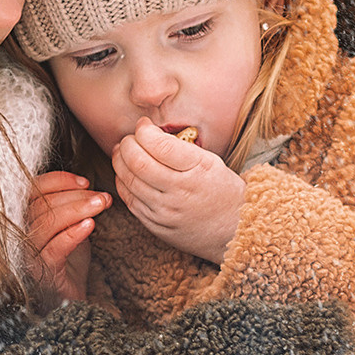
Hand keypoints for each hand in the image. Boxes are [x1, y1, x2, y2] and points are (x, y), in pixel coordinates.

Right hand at [26, 171, 106, 301]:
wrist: (72, 299)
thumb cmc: (69, 261)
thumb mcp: (69, 227)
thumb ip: (71, 207)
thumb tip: (87, 185)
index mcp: (25, 220)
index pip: (32, 191)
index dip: (58, 181)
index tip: (85, 181)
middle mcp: (22, 236)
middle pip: (41, 205)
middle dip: (75, 195)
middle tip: (102, 196)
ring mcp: (29, 255)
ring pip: (46, 224)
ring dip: (77, 209)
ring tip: (101, 204)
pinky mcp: (43, 273)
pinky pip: (55, 249)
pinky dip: (72, 234)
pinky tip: (90, 225)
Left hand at [112, 119, 245, 262]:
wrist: (234, 229)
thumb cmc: (222, 190)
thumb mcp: (211, 162)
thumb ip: (181, 147)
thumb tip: (148, 133)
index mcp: (198, 170)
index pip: (159, 145)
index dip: (144, 130)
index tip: (144, 125)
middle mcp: (180, 192)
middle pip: (138, 162)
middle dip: (127, 144)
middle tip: (130, 138)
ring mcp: (166, 211)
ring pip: (129, 181)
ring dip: (120, 161)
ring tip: (122, 152)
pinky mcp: (156, 225)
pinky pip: (130, 201)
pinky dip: (123, 182)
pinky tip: (125, 173)